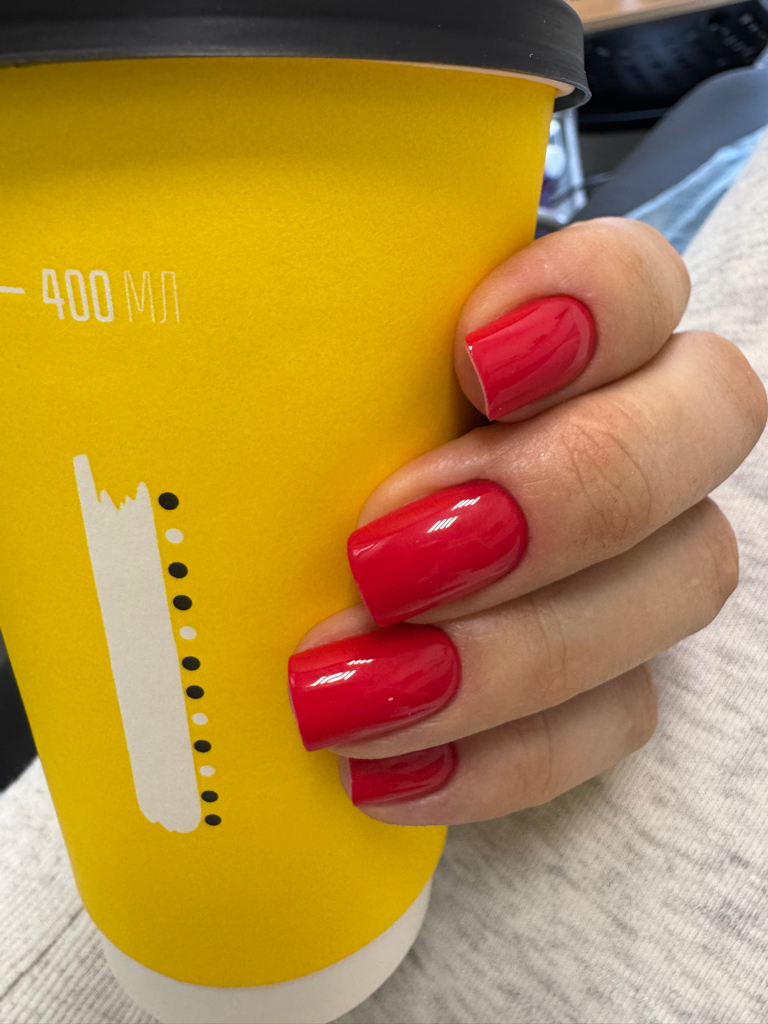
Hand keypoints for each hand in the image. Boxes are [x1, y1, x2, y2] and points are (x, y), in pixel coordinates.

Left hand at [287, 218, 766, 825]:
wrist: (270, 621)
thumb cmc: (252, 472)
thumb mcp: (243, 388)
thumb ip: (249, 326)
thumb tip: (152, 272)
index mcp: (539, 329)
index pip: (639, 276)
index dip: (594, 301)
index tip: (471, 361)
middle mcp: (618, 426)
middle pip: (705, 423)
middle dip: (560, 495)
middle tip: (385, 557)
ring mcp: (632, 554)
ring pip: (678, 581)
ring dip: (516, 652)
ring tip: (347, 695)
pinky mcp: (612, 674)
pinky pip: (617, 720)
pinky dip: (504, 756)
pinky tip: (384, 771)